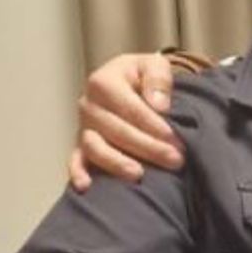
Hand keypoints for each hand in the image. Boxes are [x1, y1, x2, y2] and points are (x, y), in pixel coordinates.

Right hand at [69, 52, 183, 190]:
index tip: (176, 139)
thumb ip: (158, 79)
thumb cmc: (143, 74)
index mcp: (103, 82)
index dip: (154, 125)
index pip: (131, 109)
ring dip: (117, 163)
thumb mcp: (154, 65)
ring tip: (140, 175)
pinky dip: (78, 173)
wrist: (128, 80)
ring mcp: (83, 126)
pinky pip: (75, 160)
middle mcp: (88, 105)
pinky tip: (87, 186)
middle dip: (148, 148)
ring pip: (95, 148)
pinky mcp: (81, 144)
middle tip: (175, 159)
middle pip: (117, 131)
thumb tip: (159, 106)